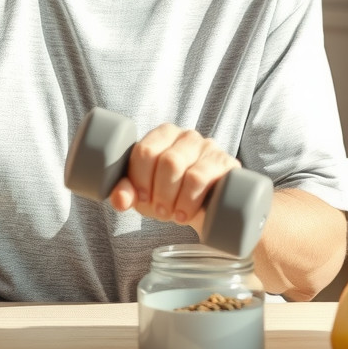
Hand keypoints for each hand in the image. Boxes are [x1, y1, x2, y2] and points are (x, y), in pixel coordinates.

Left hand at [107, 123, 238, 235]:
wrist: (207, 210)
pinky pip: (206, 179)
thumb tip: (119, 200)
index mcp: (163, 134)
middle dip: (160, 193)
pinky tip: (186, 213)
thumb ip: (126, 192)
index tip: (142, 199)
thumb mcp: (145, 193)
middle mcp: (187, 136)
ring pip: (189, 172)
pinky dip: (192, 200)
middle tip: (159, 211)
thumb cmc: (171, 194)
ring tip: (174, 214)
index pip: (145, 151)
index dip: (139, 179)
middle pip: (167, 162)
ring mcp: (210, 148)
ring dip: (176, 200)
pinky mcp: (227, 164)